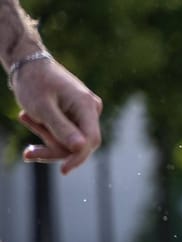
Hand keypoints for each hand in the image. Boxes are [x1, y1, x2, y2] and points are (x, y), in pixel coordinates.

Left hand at [14, 56, 101, 173]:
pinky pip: (64, 132)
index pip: (91, 140)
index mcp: (87, 106)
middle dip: (53, 148)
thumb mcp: (42, 107)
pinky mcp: (75, 115)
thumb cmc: (33, 82)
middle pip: (79, 143)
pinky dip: (45, 130)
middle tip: (28, 153)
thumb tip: (81, 148)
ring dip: (45, 136)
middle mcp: (90, 110)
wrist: (26, 62)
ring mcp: (84, 113)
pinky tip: (26, 118)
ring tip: (23, 118)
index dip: (78, 157)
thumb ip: (62, 128)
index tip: (63, 170)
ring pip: (69, 140)